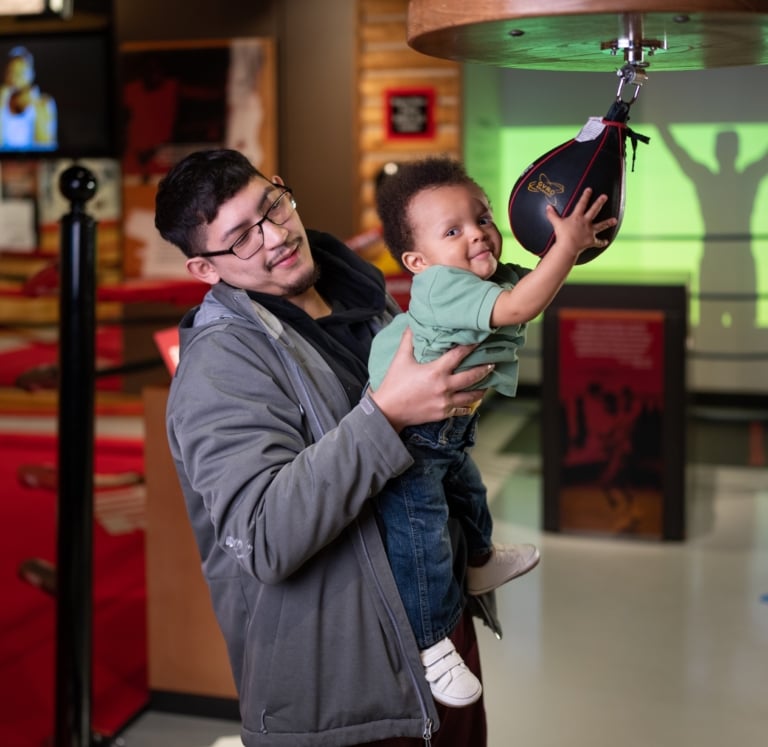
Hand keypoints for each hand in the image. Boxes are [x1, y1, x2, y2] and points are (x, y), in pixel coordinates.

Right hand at [368, 327, 490, 431]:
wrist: (388, 411)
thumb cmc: (394, 384)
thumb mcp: (400, 360)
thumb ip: (408, 341)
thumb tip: (411, 324)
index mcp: (436, 371)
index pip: (459, 355)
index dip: (470, 346)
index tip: (480, 340)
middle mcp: (444, 387)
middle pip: (472, 376)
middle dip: (484, 369)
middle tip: (492, 363)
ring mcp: (445, 402)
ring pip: (471, 396)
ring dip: (481, 389)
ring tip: (488, 383)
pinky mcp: (443, 414)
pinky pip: (462, 410)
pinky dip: (469, 406)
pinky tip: (473, 403)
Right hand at [545, 187, 617, 259]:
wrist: (568, 247)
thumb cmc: (562, 235)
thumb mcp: (556, 223)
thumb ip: (552, 215)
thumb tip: (547, 207)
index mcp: (577, 217)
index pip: (582, 203)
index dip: (586, 196)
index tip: (590, 189)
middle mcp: (586, 222)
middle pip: (594, 210)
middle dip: (600, 202)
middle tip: (605, 197)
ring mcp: (590, 231)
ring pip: (601, 225)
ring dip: (608, 222)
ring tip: (615, 220)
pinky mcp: (591, 240)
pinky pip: (598, 242)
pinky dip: (602, 242)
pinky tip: (606, 242)